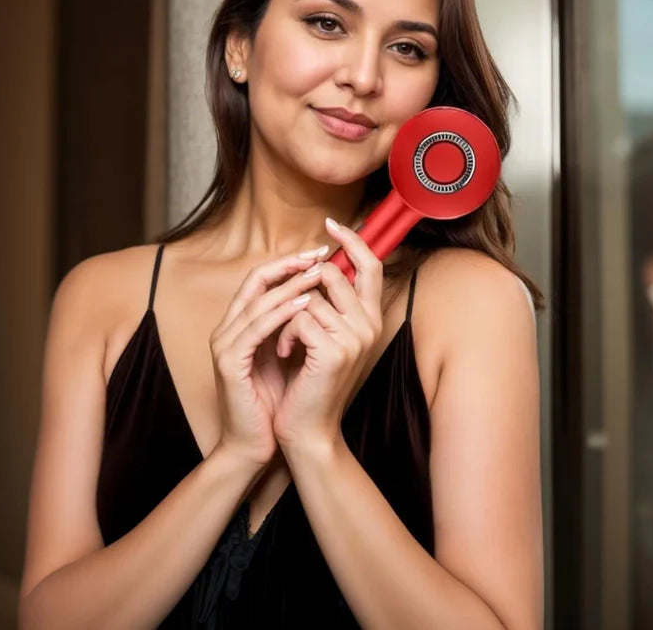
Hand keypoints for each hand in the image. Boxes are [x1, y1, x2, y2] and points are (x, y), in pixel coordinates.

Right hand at [208, 249, 327, 467]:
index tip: (320, 254)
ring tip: (318, 273)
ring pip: (257, 301)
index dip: (289, 263)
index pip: (261, 280)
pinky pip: (255, 329)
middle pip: (256, 281)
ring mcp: (225, 345)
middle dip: (289, 264)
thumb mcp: (288, 354)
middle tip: (320, 254)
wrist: (253, 445)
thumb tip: (323, 297)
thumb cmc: (274, 401)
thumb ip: (295, 326)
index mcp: (240, 324)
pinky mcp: (229, 363)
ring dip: (290, 284)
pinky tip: (304, 304)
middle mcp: (228, 328)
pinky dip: (280, 314)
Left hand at [272, 218, 383, 453]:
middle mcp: (369, 325)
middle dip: (301, 286)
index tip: (331, 224)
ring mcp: (354, 337)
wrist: (307, 428)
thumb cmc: (309, 382)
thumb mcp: (323, 336)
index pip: (370, 265)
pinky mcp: (334, 351)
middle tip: (285, 309)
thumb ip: (328, 303)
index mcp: (370, 318)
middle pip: (335, 274)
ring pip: (311, 295)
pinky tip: (282, 354)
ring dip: (286, 316)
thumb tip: (318, 264)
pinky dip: (283, 333)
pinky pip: (299, 317)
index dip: (352, 241)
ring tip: (283, 342)